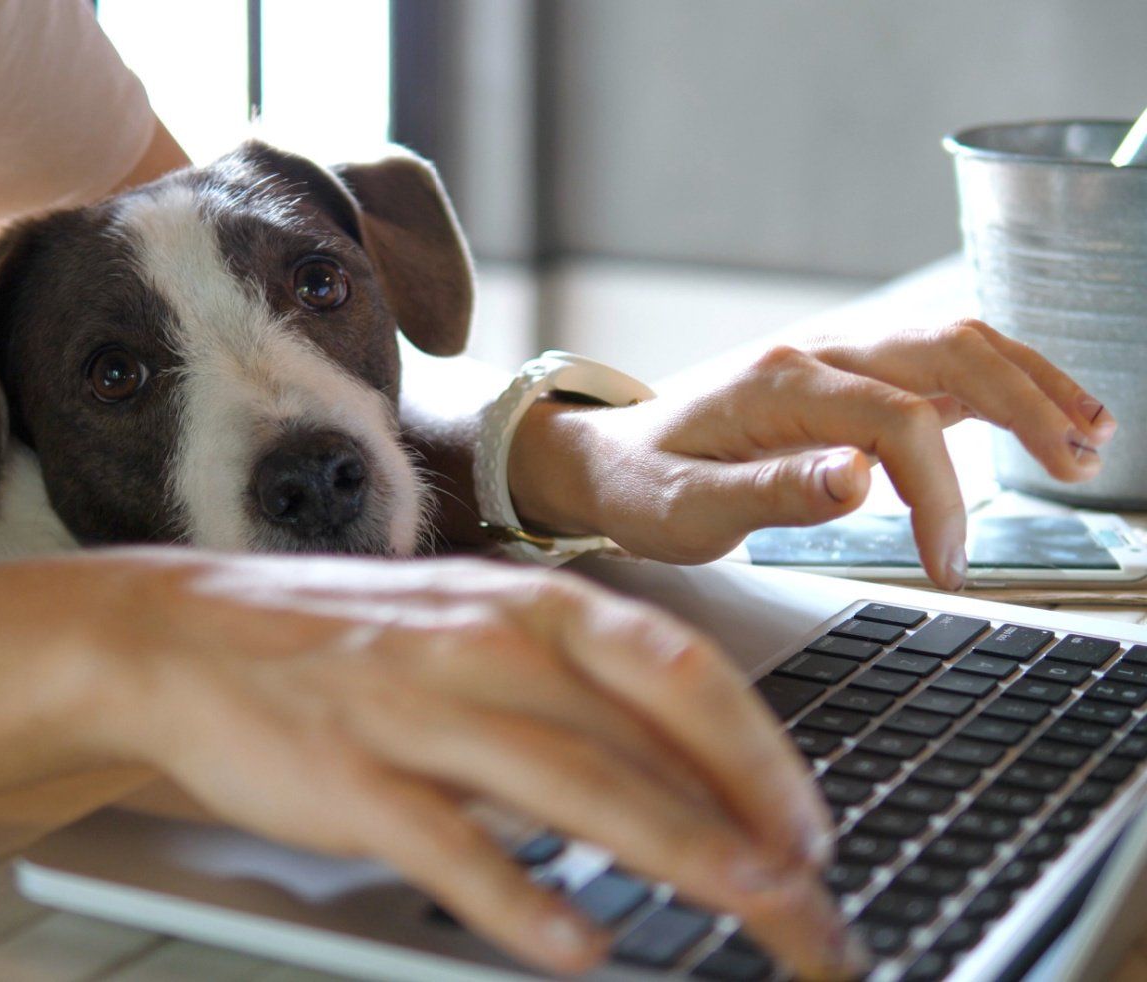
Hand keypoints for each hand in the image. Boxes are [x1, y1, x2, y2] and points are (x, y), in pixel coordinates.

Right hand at [83, 551, 865, 977]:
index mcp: (530, 605)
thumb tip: (683, 771)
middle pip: (648, 738)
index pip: (680, 672)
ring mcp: (417, 706)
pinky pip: (450, 841)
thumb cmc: (352, 636)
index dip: (761, 753)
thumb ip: (574, 693)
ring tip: (748, 911)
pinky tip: (578, 945)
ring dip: (676, 853)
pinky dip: (520, 897)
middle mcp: (489, 645)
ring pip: (573, 783)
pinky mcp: (349, 773)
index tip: (809, 828)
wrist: (189, 631)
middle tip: (811, 904)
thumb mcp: (476, 632)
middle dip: (748, 824)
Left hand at [511, 319, 1114, 588]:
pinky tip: (1038, 417)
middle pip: (946, 351)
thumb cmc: (641, 486)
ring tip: (1089, 434)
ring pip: (952, 344)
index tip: (947, 563)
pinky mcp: (843, 381)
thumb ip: (770, 493)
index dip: (939, 493)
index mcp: (780, 386)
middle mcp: (816, 356)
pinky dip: (995, 385)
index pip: (897, 420)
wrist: (608, 456)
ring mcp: (833, 360)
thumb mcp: (685, 510)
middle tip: (1079, 464)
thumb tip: (859, 480)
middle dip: (1024, 404)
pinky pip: (933, 365)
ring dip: (1026, 381)